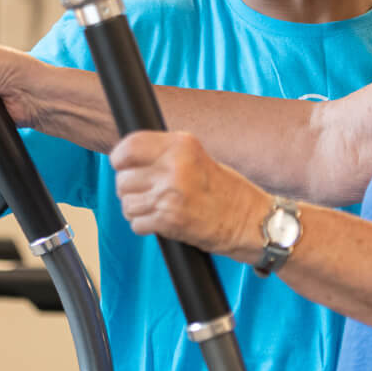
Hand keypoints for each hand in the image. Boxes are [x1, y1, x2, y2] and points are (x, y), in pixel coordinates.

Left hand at [110, 131, 266, 259]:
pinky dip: (144, 225)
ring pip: (126, 202)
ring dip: (136, 209)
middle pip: (123, 178)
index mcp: (182, 145)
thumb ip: (166, 154)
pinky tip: (161, 222)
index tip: (122, 165)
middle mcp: (174, 167)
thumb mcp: (197, 158)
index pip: (130, 146)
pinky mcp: (169, 221)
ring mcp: (170, 195)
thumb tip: (128, 157)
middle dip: (129, 188)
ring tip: (156, 208)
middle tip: (147, 193)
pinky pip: (136, 223)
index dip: (120, 158)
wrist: (251, 222)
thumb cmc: (227, 191)